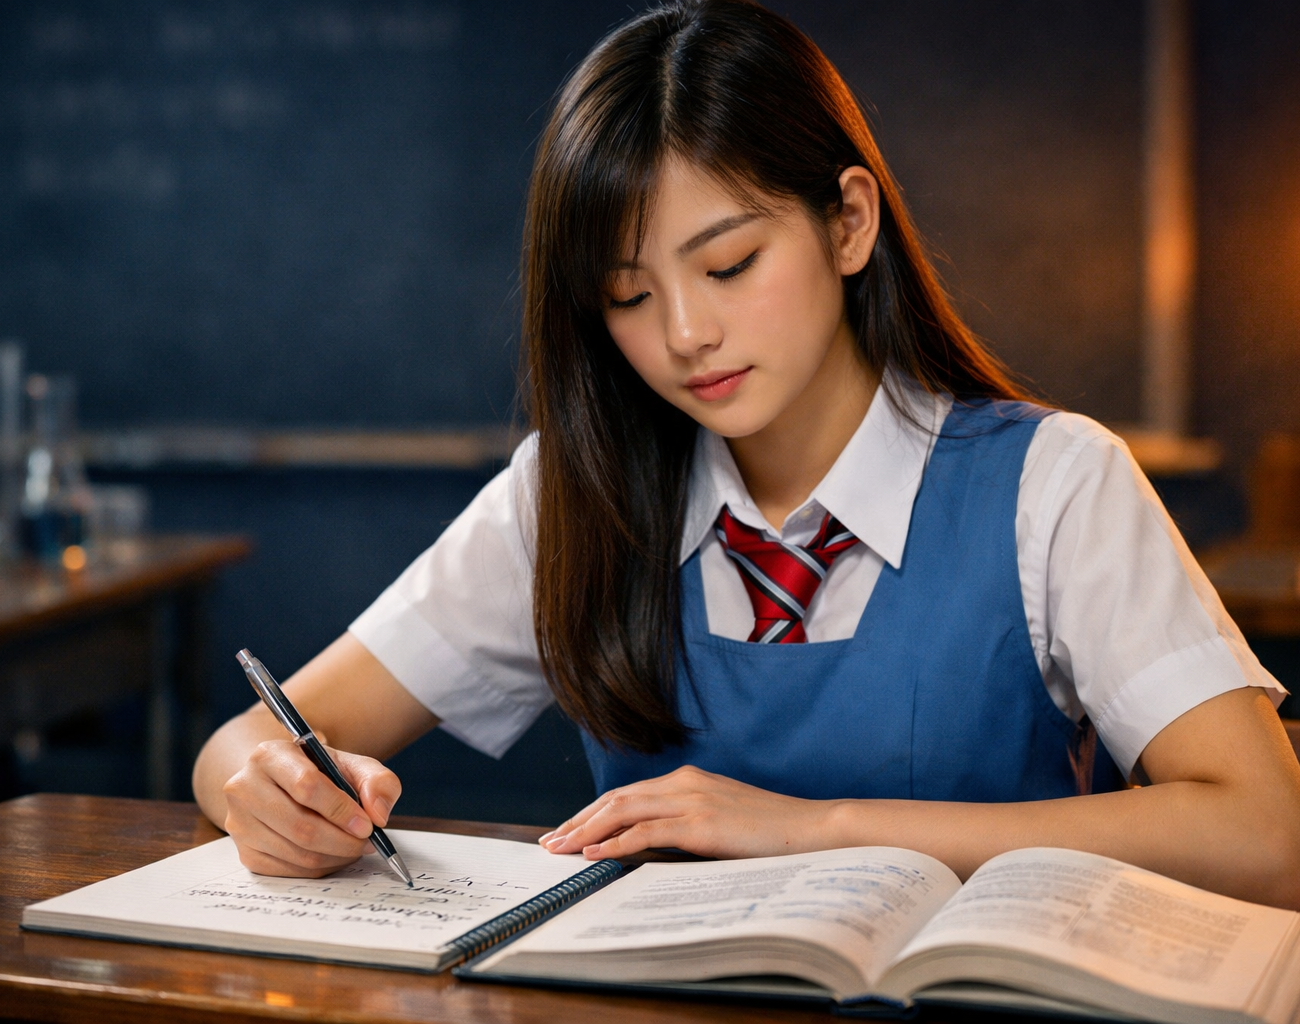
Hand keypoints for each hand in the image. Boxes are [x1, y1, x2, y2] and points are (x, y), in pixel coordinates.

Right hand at [222, 738, 401, 876]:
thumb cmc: (320, 773)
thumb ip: (377, 781)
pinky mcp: (244, 852)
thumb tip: (379, 814)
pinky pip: (288, 871)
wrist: (282, 784)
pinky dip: (320, 868)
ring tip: (356, 847)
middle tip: (368, 842)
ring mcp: (239, 823)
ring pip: (296, 853)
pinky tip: (335, 855)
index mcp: (269, 755)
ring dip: (335, 856)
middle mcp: (244, 787)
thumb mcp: (352, 765)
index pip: (306, 786)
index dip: (341, 810)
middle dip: (343, 840)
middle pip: (300, 826)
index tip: (368, 824)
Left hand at [539, 765, 841, 859]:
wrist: (811, 827)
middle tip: (550, 842)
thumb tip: (651, 844)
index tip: (568, 831)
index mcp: (688, 779)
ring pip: (622, 811)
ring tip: (561, 849)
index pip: (626, 794)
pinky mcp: (701, 823)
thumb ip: (687, 824)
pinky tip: (595, 853)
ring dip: (586, 831)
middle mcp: (684, 783)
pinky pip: (646, 832)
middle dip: (578, 820)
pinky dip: (615, 842)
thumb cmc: (770, 830)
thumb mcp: (721, 820)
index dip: (592, 812)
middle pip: (616, 798)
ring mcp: (692, 800)